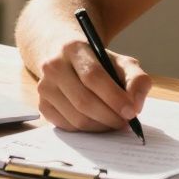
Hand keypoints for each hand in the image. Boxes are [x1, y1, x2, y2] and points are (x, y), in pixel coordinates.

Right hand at [33, 38, 151, 131]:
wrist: (65, 56)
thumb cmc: (98, 62)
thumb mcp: (120, 62)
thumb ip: (136, 79)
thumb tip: (135, 105)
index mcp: (74, 48)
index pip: (93, 76)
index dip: (114, 97)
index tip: (131, 112)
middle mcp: (53, 66)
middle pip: (83, 101)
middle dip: (109, 116)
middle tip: (126, 122)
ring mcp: (44, 87)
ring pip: (76, 118)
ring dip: (100, 126)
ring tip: (115, 122)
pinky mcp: (42, 105)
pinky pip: (67, 127)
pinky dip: (87, 130)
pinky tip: (99, 123)